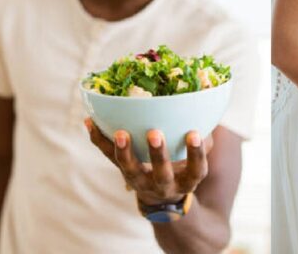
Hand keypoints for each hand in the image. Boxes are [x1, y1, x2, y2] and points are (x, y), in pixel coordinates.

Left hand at [84, 118, 212, 204]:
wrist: (160, 195)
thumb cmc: (184, 167)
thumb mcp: (196, 158)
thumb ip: (203, 137)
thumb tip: (207, 101)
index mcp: (187, 180)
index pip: (196, 169)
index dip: (196, 154)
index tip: (194, 135)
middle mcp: (163, 184)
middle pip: (160, 173)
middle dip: (157, 154)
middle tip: (155, 133)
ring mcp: (140, 180)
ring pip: (130, 169)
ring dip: (123, 151)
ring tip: (120, 133)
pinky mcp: (122, 171)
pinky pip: (108, 156)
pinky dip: (98, 139)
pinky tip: (89, 121)